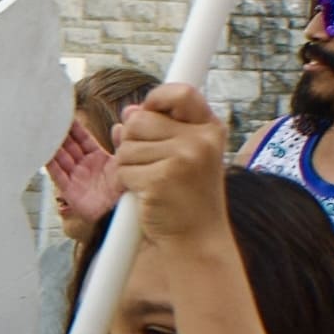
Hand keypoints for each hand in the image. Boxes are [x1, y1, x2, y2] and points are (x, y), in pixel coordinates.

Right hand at [44, 125, 120, 228]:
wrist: (126, 212)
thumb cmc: (128, 189)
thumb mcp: (125, 161)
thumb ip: (121, 143)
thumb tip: (120, 125)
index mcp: (98, 158)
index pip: (83, 139)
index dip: (74, 128)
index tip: (66, 114)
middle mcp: (85, 167)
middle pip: (69, 147)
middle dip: (60, 134)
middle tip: (51, 119)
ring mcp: (76, 178)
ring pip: (61, 158)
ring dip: (52, 146)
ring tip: (43, 132)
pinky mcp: (70, 191)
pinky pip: (57, 175)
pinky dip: (50, 165)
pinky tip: (42, 153)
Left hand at [108, 82, 229, 244]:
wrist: (197, 242)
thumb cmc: (188, 199)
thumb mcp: (184, 157)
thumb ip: (159, 131)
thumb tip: (128, 112)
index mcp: (210, 129)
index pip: (181, 92)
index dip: (157, 99)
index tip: (150, 112)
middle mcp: (201, 140)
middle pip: (140, 120)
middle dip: (133, 142)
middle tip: (153, 167)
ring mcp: (183, 158)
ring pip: (126, 146)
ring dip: (129, 166)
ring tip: (152, 185)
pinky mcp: (162, 178)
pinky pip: (123, 170)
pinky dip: (127, 185)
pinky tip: (147, 197)